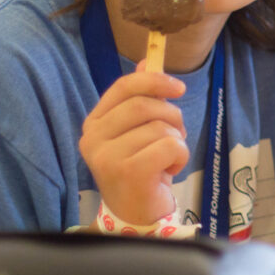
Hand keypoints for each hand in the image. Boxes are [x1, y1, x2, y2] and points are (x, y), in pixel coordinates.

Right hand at [79, 61, 188, 224]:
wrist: (138, 213)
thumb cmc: (141, 167)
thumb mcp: (139, 130)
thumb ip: (140, 97)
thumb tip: (147, 61)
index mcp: (94, 123)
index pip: (123, 87)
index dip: (154, 80)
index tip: (178, 88)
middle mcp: (93, 139)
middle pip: (144, 105)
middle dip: (171, 115)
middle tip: (177, 133)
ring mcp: (108, 157)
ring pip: (161, 127)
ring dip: (177, 140)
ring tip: (169, 157)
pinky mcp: (129, 172)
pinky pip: (169, 145)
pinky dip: (180, 155)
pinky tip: (170, 170)